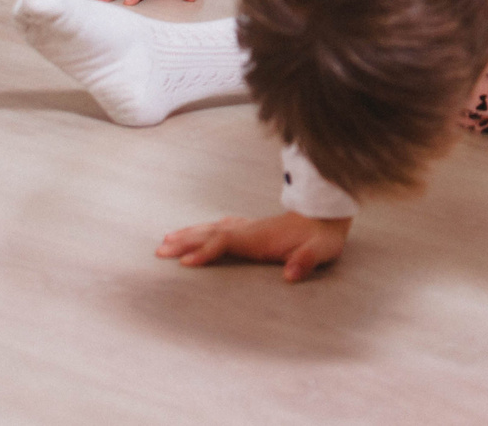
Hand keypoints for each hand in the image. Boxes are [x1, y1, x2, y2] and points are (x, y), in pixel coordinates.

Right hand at [156, 211, 348, 281]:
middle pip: (210, 233)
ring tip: (166, 240)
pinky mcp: (252, 229)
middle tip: (159, 250)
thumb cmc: (323, 236)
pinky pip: (220, 228)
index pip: (225, 241)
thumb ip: (306, 261)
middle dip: (184, 242)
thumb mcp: (321, 251)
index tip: (184, 262)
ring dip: (189, 234)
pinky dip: (204, 231)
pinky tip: (197, 233)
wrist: (328, 214)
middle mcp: (250, 230)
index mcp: (259, 237)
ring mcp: (250, 228)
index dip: (205, 251)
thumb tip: (291, 274)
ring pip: (212, 228)